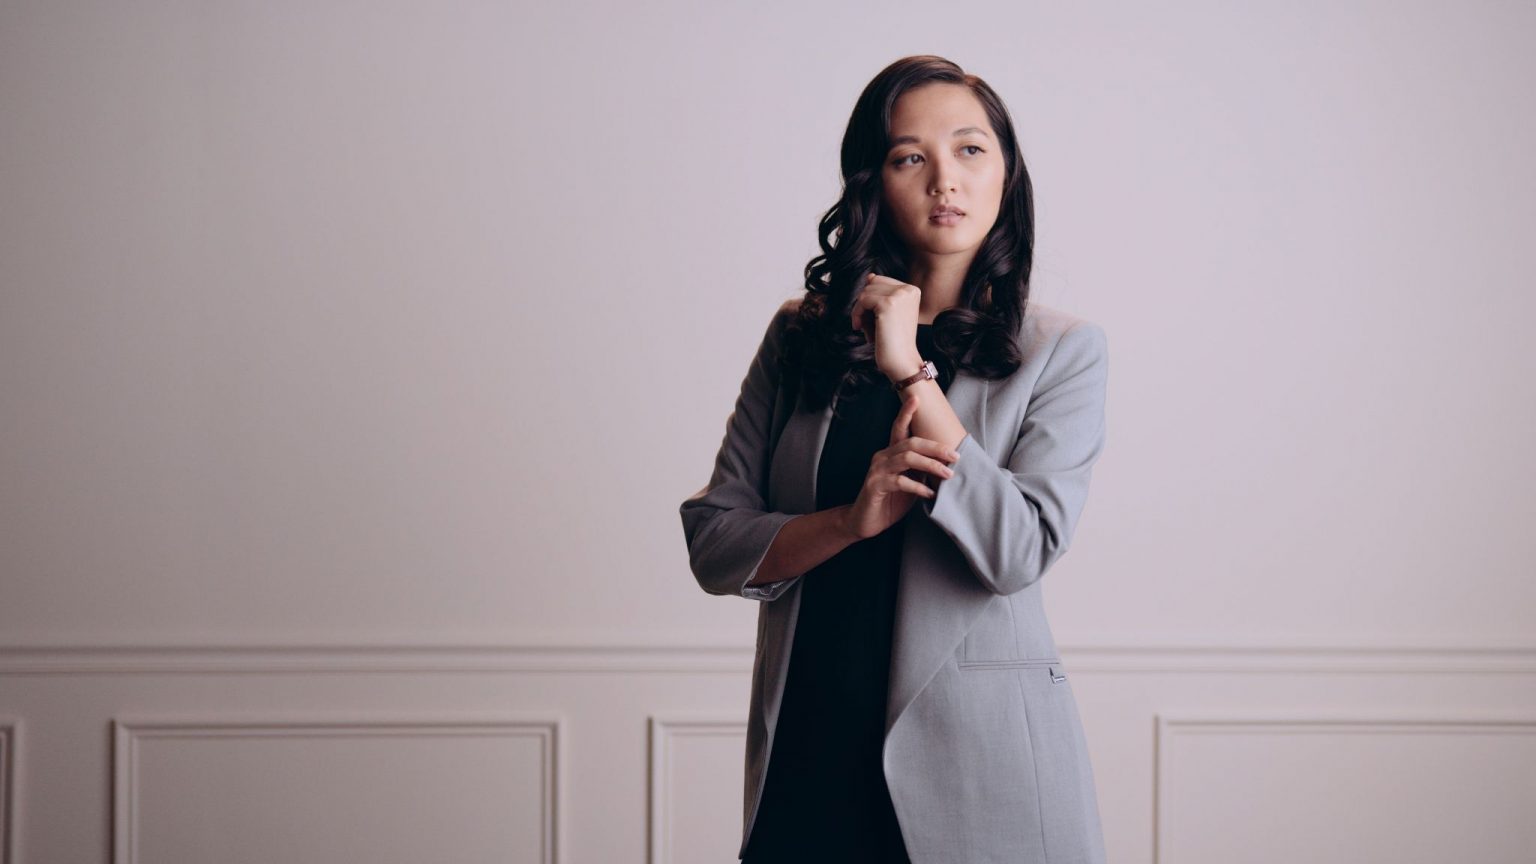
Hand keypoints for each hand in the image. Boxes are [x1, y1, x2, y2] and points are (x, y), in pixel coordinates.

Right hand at [841, 389, 960, 540]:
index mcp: (890, 453)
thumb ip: (921, 470)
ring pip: (906, 459)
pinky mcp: (875, 486)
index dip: (906, 413)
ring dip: (931, 465)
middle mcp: (882, 457)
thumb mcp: (909, 483)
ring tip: (948, 474)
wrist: (864, 522)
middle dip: (935, 447)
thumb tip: (946, 463)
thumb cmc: (889, 501)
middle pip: (910, 442)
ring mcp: (877, 471)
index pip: (899, 428)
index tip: (916, 398)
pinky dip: (918, 486)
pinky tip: (929, 493)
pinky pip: (899, 481)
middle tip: (955, 455)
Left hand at [851, 272, 924, 380]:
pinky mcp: (888, 304)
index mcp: (912, 290)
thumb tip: (870, 276)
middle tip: (867, 324)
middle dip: (865, 304)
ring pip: (866, 291)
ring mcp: (899, 295)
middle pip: (872, 285)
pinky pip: (862, 301)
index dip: (871, 299)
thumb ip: (881, 294)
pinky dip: (856, 314)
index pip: (880, 281)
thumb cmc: (893, 341)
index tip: (871, 318)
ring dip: (860, 310)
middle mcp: (908, 289)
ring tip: (865, 327)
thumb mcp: (889, 313)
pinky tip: (859, 327)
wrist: (902, 361)